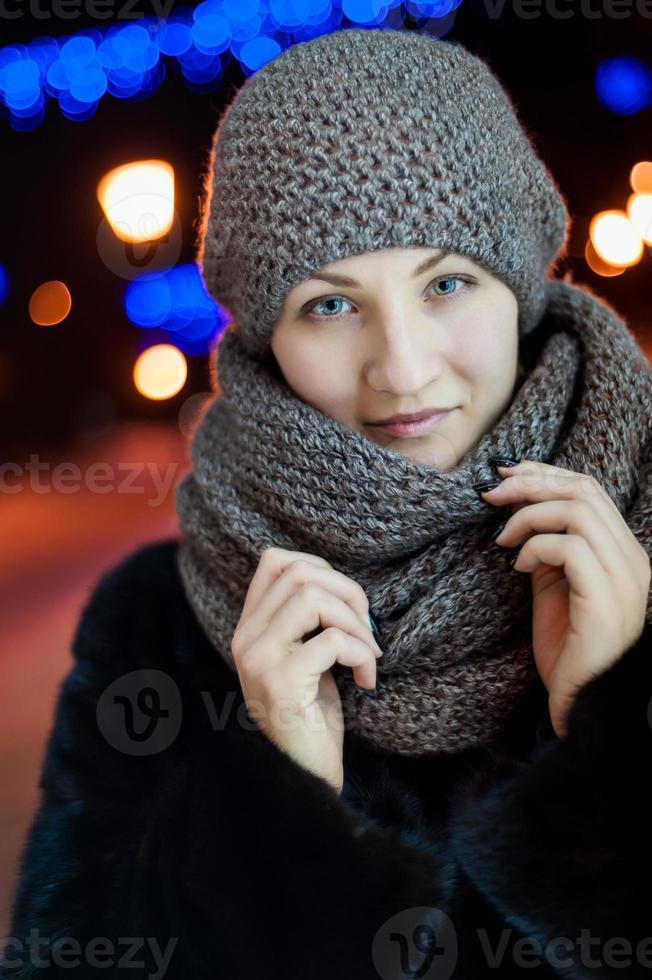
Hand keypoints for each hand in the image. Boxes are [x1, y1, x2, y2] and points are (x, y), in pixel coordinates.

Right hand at [231, 547, 381, 793]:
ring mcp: (258, 660)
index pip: (275, 561)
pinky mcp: (280, 683)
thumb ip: (306, 619)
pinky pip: (332, 642)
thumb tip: (340, 582)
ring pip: (312, 598)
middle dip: (348, 592)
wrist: (305, 774)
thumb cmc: (312, 713)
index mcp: (250, 627)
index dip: (321, 568)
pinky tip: (366, 682)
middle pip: (299, 573)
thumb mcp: (305, 655)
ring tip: (369, 654)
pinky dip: (362, 656)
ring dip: (356, 623)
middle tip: (367, 629)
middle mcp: (245, 638)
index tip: (346, 604)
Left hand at [482, 460, 650, 738]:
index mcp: (624, 552)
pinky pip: (569, 547)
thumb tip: (517, 510)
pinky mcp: (606, 600)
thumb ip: (547, 548)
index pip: (590, 489)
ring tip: (502, 537)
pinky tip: (517, 567)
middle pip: (584, 490)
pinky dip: (534, 547)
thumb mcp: (554, 587)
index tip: (504, 476)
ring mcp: (625, 579)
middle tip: (491, 495)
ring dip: (528, 514)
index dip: (544, 474)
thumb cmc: (568, 650)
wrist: (584, 705)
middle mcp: (632, 560)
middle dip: (530, 483)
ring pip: (577, 510)